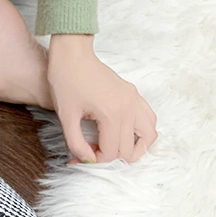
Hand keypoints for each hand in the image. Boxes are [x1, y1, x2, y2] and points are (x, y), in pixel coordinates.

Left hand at [47, 34, 156, 163]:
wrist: (72, 55)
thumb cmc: (66, 82)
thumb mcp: (66, 117)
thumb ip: (76, 143)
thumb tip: (87, 160)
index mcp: (112, 114)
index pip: (112, 153)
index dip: (95, 161)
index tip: (80, 156)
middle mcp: (129, 108)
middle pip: (129, 149)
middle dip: (109, 157)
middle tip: (91, 151)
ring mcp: (135, 100)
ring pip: (149, 136)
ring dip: (133, 148)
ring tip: (112, 149)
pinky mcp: (134, 95)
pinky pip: (149, 119)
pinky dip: (141, 133)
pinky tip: (122, 135)